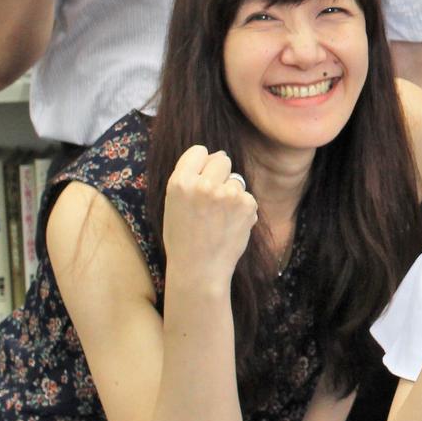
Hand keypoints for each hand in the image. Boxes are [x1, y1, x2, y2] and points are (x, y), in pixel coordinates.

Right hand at [160, 145, 258, 287]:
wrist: (200, 270)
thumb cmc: (183, 239)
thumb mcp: (174, 205)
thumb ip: (190, 180)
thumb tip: (216, 154)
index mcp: (179, 183)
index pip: (198, 151)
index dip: (201, 163)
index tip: (201, 175)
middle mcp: (203, 185)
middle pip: (222, 159)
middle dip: (220, 173)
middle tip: (213, 197)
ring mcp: (227, 194)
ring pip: (236, 180)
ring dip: (231, 194)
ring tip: (219, 218)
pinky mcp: (247, 204)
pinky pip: (247, 196)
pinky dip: (242, 208)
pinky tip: (230, 225)